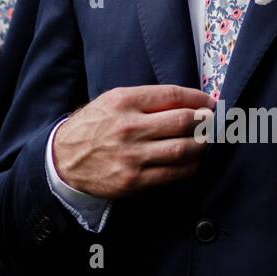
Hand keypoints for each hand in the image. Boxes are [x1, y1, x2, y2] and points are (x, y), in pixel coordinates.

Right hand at [53, 85, 215, 198]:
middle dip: (205, 121)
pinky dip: (190, 166)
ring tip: (206, 141)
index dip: (197, 99)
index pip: (172, 95)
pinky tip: (193, 161)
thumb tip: (186, 102)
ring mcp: (132, 155)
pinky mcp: (134, 180)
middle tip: (213, 122)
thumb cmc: (93, 127)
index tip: (209, 103)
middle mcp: (129, 127)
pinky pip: (174, 174)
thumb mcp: (112, 102)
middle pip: (182, 121)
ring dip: (202, 144)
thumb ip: (145, 100)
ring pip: (183, 149)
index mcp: (124, 102)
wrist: (63, 161)